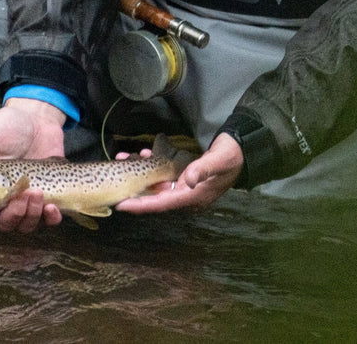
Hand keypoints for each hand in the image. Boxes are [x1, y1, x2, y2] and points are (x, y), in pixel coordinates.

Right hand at [0, 98, 66, 232]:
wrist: (38, 116)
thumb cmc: (6, 124)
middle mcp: (2, 198)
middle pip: (3, 223)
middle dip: (12, 214)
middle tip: (21, 194)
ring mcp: (25, 199)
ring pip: (24, 224)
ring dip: (31, 214)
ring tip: (37, 191)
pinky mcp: (47, 197)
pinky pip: (48, 219)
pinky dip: (50, 218)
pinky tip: (52, 206)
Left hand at [115, 133, 241, 214]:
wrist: (242, 151)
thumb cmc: (231, 156)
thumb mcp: (219, 160)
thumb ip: (203, 169)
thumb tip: (187, 180)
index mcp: (193, 197)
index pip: (162, 204)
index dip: (141, 205)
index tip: (121, 205)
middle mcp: (186, 196)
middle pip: (154, 197)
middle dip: (134, 189)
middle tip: (114, 179)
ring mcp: (185, 188)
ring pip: (156, 185)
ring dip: (140, 174)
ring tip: (124, 158)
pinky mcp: (184, 179)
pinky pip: (163, 177)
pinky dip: (152, 167)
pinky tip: (144, 154)